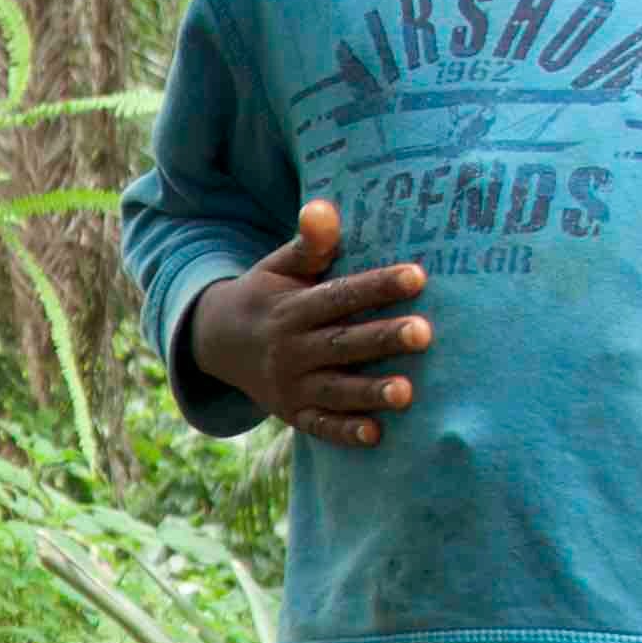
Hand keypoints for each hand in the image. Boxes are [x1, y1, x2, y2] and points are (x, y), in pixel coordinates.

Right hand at [189, 198, 428, 445]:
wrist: (217, 343)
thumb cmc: (268, 296)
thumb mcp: (279, 266)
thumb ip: (308, 243)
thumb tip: (323, 208)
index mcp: (292, 309)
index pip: (340, 296)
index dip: (377, 286)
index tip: (417, 276)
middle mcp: (291, 350)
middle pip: (342, 344)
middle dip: (382, 339)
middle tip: (424, 333)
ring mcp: (291, 386)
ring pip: (334, 390)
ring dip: (369, 392)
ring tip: (407, 392)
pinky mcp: (293, 414)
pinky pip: (319, 427)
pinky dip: (344, 433)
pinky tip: (375, 435)